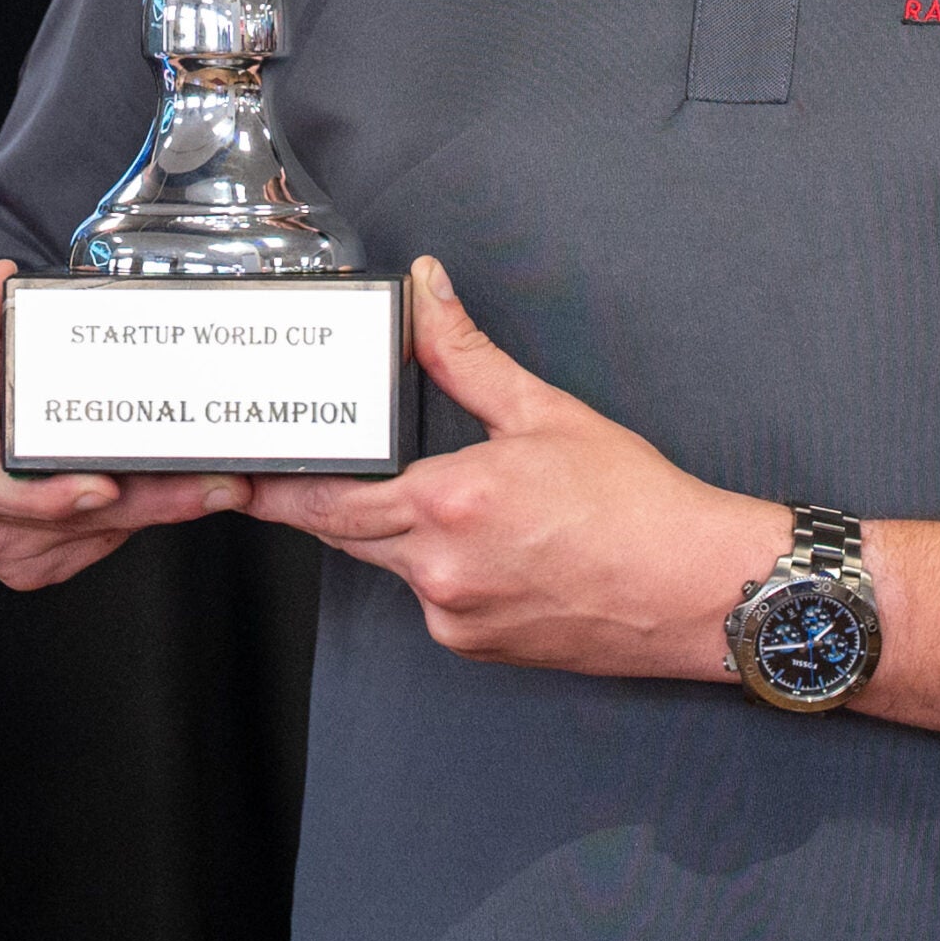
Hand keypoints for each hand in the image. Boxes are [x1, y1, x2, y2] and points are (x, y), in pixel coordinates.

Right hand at [0, 254, 246, 589]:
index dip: (42, 497)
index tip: (102, 487)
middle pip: (48, 522)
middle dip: (135, 505)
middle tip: (208, 485)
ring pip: (73, 542)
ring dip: (144, 518)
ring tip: (210, 487)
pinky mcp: (16, 553)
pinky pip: (78, 552)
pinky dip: (127, 528)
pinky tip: (171, 498)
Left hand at [250, 256, 785, 680]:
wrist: (698, 589)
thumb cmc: (638, 506)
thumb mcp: (546, 412)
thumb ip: (466, 354)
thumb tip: (428, 294)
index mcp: (449, 503)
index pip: (328, 497)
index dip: (275, 487)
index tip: (242, 475)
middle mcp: (441, 570)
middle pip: (342, 533)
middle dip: (317, 502)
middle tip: (288, 473)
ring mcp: (455, 616)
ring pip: (389, 565)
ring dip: (388, 531)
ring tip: (436, 498)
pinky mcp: (475, 646)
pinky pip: (429, 599)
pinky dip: (435, 567)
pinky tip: (483, 543)